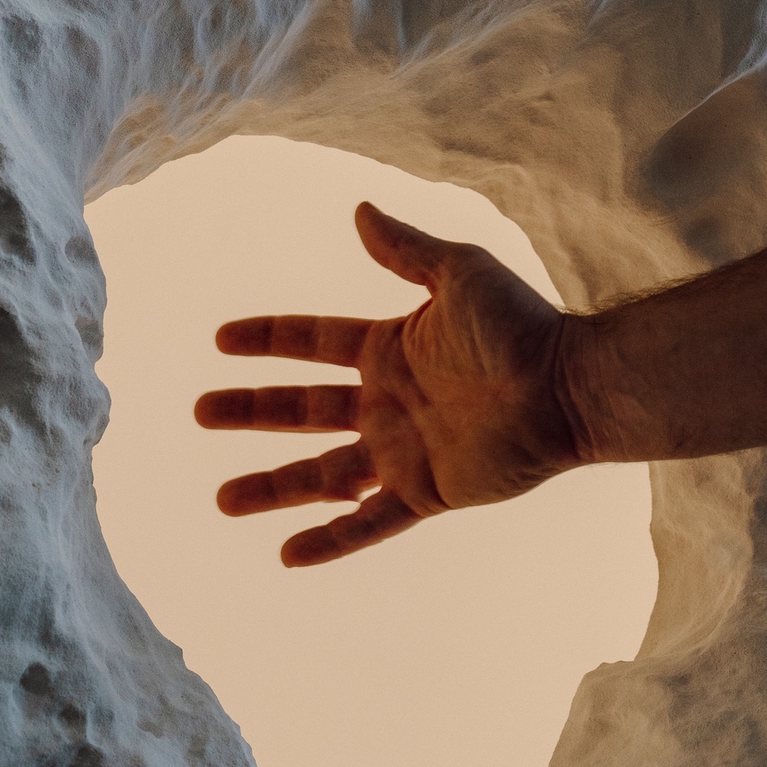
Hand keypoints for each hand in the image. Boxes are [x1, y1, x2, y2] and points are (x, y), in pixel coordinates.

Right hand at [194, 201, 584, 564]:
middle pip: (302, 410)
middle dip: (251, 411)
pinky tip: (286, 556)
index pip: (312, 342)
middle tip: (199, 412)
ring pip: (322, 475)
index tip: (221, 340)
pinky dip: (329, 541)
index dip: (268, 340)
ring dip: (273, 486)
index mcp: (390, 348)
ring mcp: (404, 451)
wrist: (566, 386)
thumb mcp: (458, 273)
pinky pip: (369, 523)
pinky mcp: (426, 493)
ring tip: (222, 499)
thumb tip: (358, 210)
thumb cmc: (520, 324)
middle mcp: (388, 401)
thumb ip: (405, 249)